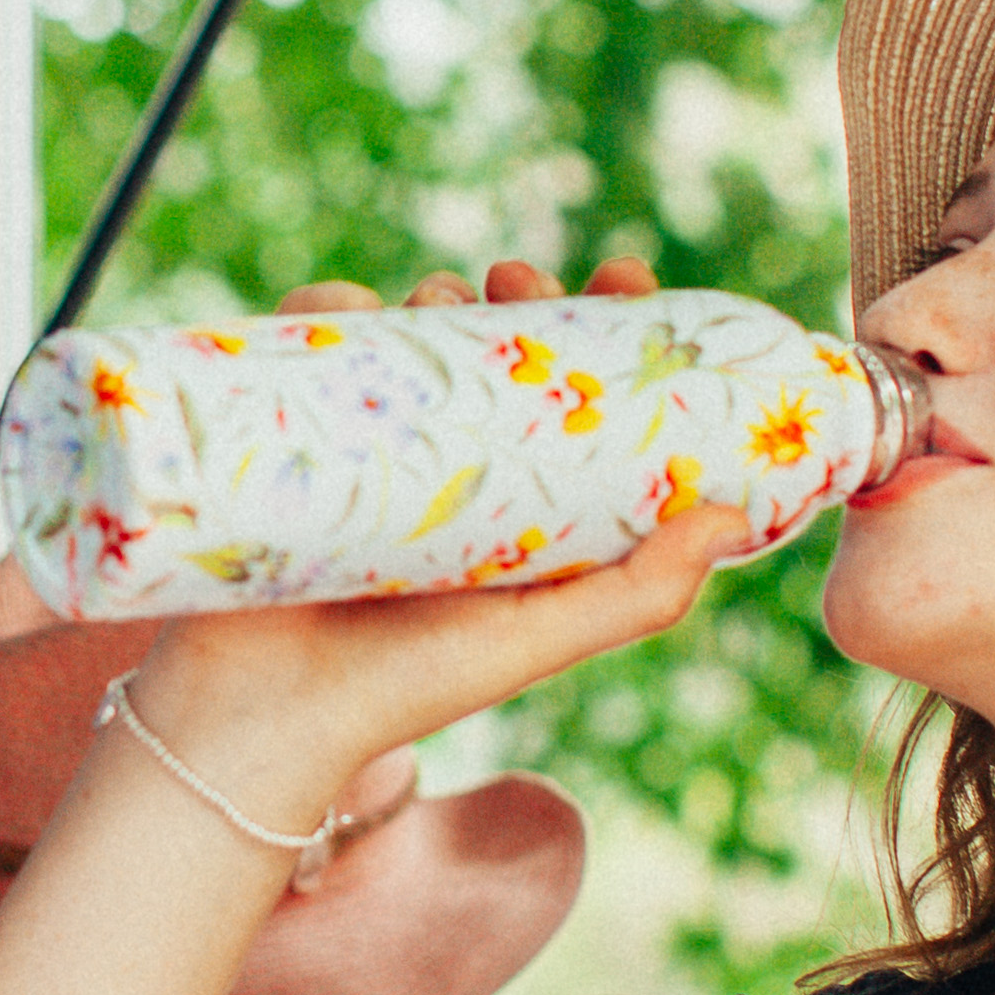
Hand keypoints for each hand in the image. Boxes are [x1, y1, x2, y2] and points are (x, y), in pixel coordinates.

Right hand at [144, 252, 748, 812]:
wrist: (262, 716)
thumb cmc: (406, 687)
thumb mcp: (540, 640)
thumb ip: (640, 592)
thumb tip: (731, 516)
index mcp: (515, 504)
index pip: (573, 393)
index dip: (604, 327)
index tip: (622, 278)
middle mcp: (445, 468)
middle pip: (489, 346)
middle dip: (512, 295)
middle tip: (515, 280)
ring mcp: (364, 447)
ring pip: (405, 334)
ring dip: (427, 294)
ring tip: (438, 299)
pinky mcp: (285, 435)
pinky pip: (307, 345)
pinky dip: (324, 309)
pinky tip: (344, 307)